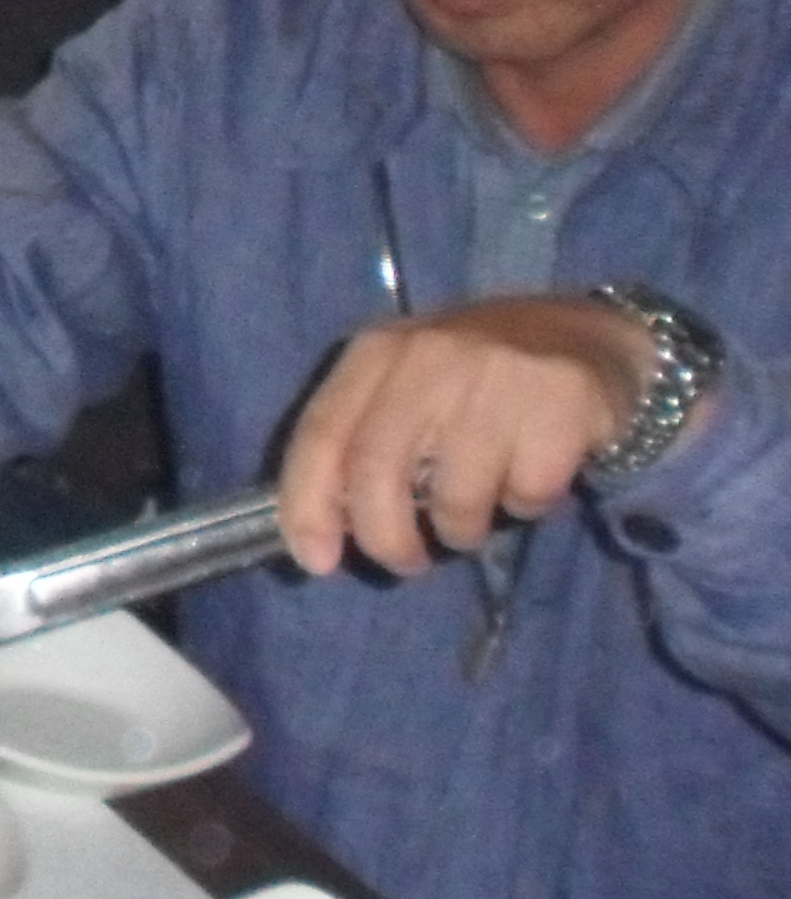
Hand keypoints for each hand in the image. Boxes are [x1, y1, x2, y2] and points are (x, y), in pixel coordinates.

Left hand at [280, 296, 669, 578]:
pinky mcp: (561, 400)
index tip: (316, 561)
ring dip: (462, 529)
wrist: (590, 335)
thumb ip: (363, 441)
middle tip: (406, 563)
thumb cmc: (477, 377)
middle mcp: (428, 355)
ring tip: (476, 514)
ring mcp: (496, 374)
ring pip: (455, 496)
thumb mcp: (406, 386)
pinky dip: (525, 506)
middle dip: (385, 539)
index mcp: (376, 350)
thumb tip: (325, 530)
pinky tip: (530, 477)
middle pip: (376, 471)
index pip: (321, 434)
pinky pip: (526, 492)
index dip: (307, 505)